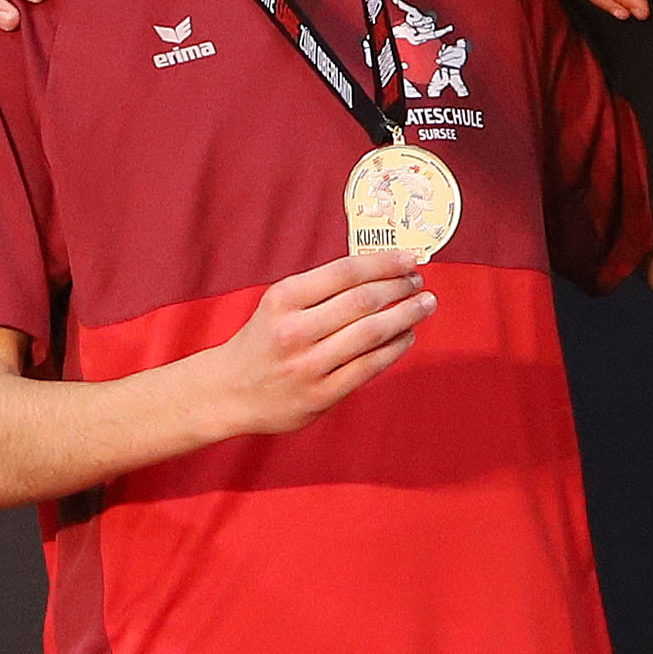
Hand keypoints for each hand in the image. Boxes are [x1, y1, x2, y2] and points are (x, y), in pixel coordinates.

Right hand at [199, 250, 438, 436]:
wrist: (228, 391)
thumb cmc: (263, 340)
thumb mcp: (279, 304)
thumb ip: (321, 289)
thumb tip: (380, 269)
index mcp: (283, 299)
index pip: (345, 272)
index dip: (384, 263)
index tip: (409, 259)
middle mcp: (294, 331)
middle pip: (363, 301)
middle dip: (400, 287)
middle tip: (419, 282)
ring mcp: (308, 365)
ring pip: (371, 333)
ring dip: (406, 315)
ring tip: (424, 304)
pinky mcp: (320, 395)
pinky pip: (368, 367)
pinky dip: (394, 348)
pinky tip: (406, 335)